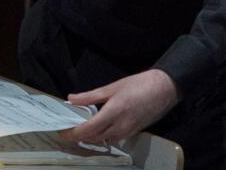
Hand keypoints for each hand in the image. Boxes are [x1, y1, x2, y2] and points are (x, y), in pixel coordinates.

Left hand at [59, 69, 177, 143]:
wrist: (164, 89)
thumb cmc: (138, 85)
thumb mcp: (112, 87)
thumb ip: (90, 96)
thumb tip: (71, 99)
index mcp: (112, 113)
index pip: (88, 130)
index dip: (73, 133)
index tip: (62, 131)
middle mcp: (120, 127)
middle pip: (93, 138)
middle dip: (78, 137)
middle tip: (66, 130)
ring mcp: (127, 132)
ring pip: (103, 140)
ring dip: (90, 137)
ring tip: (79, 128)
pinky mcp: (133, 132)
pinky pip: (113, 138)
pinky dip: (102, 136)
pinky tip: (97, 127)